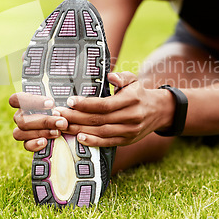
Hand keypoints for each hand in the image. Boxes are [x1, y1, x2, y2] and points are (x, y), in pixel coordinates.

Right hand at [9, 92, 68, 151]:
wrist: (65, 122)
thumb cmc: (59, 106)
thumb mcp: (59, 99)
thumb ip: (57, 99)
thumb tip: (60, 105)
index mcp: (23, 101)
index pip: (17, 99)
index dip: (32, 101)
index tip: (51, 103)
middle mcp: (20, 116)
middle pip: (23, 119)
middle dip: (44, 121)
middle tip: (62, 121)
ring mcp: (21, 130)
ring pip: (22, 132)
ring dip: (41, 132)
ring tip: (57, 132)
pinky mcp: (28, 142)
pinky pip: (26, 145)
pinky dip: (35, 144)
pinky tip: (45, 141)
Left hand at [55, 72, 173, 146]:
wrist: (159, 111)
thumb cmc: (139, 93)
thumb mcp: (134, 80)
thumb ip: (121, 77)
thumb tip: (110, 76)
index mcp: (131, 100)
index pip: (104, 104)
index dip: (85, 104)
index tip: (70, 101)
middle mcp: (131, 117)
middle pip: (99, 119)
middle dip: (76, 117)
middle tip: (58, 113)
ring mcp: (129, 131)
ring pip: (101, 132)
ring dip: (80, 129)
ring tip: (63, 125)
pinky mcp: (127, 140)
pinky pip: (107, 142)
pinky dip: (92, 141)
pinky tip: (79, 137)